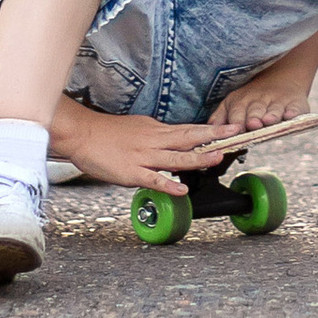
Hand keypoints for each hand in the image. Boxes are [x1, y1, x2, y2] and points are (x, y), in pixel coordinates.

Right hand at [51, 102, 251, 196]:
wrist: (82, 134)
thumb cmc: (107, 133)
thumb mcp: (138, 127)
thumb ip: (158, 135)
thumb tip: (175, 140)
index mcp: (156, 130)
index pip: (189, 130)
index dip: (211, 131)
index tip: (231, 129)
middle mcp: (153, 141)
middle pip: (188, 138)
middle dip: (213, 137)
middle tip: (235, 133)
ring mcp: (143, 157)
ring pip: (175, 158)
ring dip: (197, 158)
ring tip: (216, 158)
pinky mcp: (131, 172)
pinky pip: (153, 179)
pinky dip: (169, 184)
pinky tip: (181, 189)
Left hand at [200, 57, 317, 133]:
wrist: (281, 79)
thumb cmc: (252, 100)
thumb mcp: (232, 104)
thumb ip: (219, 118)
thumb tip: (206, 130)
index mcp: (241, 102)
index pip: (236, 112)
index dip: (236, 120)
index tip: (235, 129)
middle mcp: (259, 102)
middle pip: (255, 111)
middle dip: (253, 118)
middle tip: (252, 124)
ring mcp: (278, 102)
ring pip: (274, 110)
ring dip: (271, 115)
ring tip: (269, 120)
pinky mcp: (296, 104)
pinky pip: (295, 109)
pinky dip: (293, 113)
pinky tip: (291, 116)